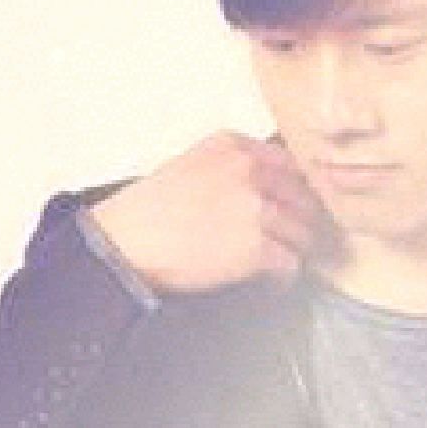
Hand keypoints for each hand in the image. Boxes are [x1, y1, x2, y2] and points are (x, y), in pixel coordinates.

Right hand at [89, 131, 326, 293]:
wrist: (124, 243)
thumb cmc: (147, 211)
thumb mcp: (190, 165)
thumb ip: (231, 166)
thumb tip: (266, 186)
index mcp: (232, 147)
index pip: (289, 162)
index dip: (297, 188)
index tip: (297, 203)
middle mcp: (248, 172)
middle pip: (302, 196)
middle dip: (301, 219)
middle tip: (296, 235)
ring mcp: (255, 209)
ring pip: (301, 230)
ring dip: (295, 248)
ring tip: (282, 259)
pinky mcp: (256, 247)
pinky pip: (290, 262)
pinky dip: (284, 275)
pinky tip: (272, 280)